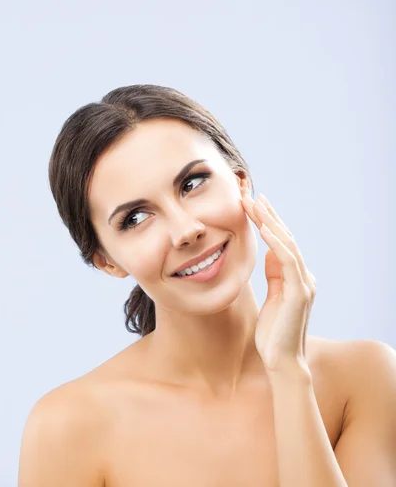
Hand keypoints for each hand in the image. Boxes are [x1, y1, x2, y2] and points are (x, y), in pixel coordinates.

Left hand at [241, 190, 316, 375]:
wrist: (281, 362)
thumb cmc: (274, 333)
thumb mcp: (272, 297)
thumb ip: (274, 275)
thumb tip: (270, 253)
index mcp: (296, 277)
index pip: (282, 243)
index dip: (269, 223)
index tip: (254, 205)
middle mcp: (304, 277)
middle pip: (285, 239)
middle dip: (269, 216)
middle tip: (253, 196)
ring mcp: (304, 284)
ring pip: (288, 245)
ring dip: (271, 223)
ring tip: (256, 204)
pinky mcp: (300, 292)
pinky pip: (288, 261)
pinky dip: (277, 243)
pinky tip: (264, 228)